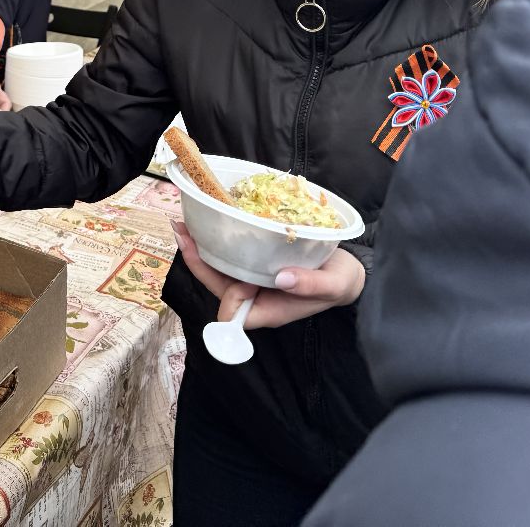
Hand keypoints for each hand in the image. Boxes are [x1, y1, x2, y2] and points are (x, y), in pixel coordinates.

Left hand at [172, 221, 363, 328]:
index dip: (230, 296)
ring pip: (219, 268)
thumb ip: (310, 284)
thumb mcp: (334, 284)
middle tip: (182, 231)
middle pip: (217, 285)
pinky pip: (230, 255)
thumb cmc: (341, 282)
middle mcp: (254, 297)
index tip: (240, 278)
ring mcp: (253, 279)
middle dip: (197, 261)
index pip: (234, 312)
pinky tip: (210, 219)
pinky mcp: (256, 262)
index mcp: (268, 310)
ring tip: (185, 222)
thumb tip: (282, 277)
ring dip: (201, 247)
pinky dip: (218, 240)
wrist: (347, 271)